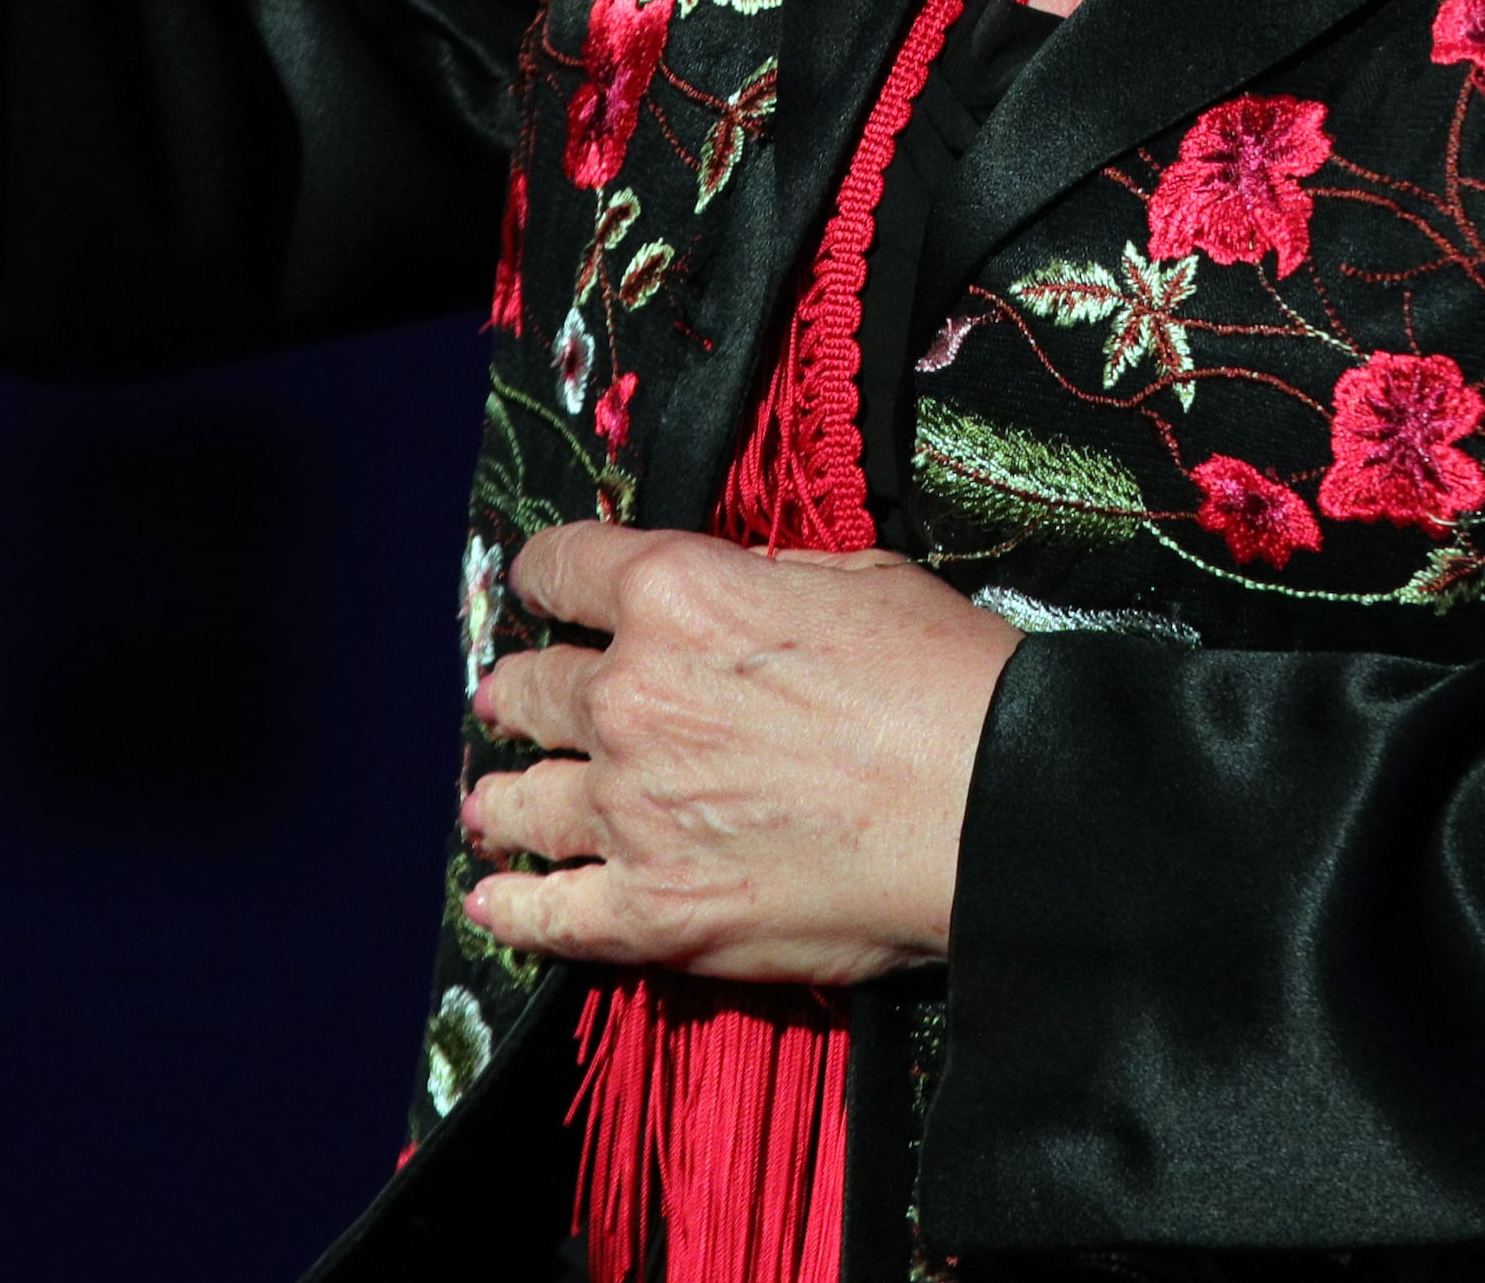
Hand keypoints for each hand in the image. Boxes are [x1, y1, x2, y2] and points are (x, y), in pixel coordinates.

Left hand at [460, 526, 1019, 982]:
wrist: (993, 806)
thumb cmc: (946, 682)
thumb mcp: (857, 579)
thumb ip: (762, 586)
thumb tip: (732, 598)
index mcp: (676, 596)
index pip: (561, 568)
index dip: (541, 579)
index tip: (536, 592)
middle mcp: (630, 695)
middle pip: (528, 690)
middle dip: (516, 697)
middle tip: (512, 709)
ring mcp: (631, 809)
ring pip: (519, 801)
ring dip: (500, 801)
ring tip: (492, 810)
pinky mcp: (652, 909)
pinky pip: (549, 915)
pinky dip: (514, 912)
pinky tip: (494, 906)